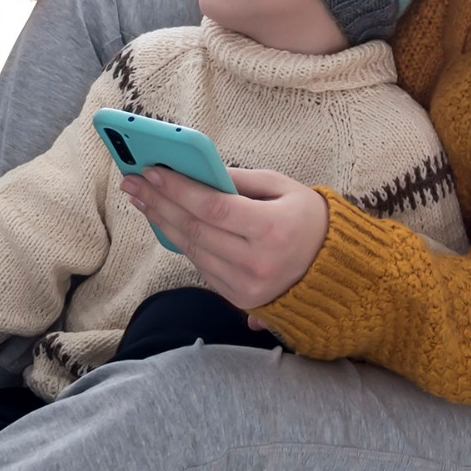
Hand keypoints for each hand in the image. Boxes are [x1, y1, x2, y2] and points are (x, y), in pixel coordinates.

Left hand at [120, 167, 328, 314]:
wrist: (338, 271)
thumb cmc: (311, 219)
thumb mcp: (283, 187)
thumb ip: (241, 179)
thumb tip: (200, 171)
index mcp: (271, 229)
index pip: (212, 207)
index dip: (178, 189)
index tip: (151, 170)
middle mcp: (256, 262)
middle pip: (195, 230)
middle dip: (159, 203)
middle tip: (132, 182)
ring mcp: (246, 286)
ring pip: (192, 251)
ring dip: (162, 223)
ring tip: (141, 199)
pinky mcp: (240, 300)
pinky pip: (201, 267)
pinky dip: (181, 242)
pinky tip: (165, 222)